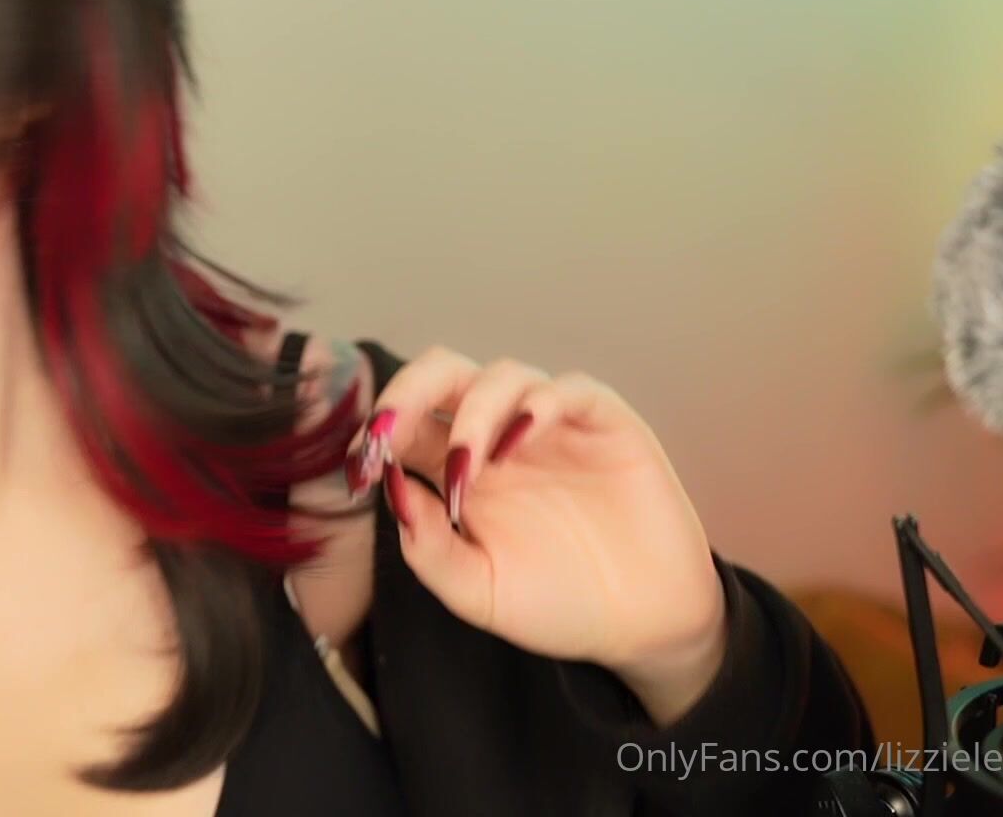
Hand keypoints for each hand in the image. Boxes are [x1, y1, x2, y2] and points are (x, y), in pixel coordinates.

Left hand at [351, 347, 727, 724]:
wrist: (642, 627)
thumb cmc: (559, 605)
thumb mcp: (476, 591)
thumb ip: (427, 546)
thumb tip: (391, 486)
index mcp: (459, 472)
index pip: (406, 424)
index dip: (377, 433)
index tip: (360, 465)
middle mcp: (500, 438)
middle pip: (444, 375)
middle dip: (407, 390)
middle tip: (389, 430)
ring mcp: (552, 427)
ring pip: (502, 376)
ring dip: (473, 412)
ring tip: (468, 464)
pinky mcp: (605, 424)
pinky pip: (570, 388)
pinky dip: (539, 403)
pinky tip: (521, 440)